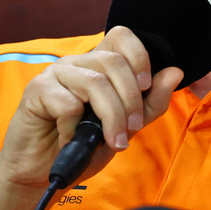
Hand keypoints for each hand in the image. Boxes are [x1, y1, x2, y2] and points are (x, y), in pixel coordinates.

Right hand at [0, 26, 183, 188]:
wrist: (44, 174)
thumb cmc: (85, 146)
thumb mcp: (127, 126)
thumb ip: (152, 102)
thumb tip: (175, 72)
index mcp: (99, 64)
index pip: (122, 35)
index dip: (139, 56)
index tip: (145, 87)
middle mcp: (77, 62)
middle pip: (114, 62)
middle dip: (131, 99)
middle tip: (132, 129)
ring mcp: (55, 73)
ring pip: (95, 83)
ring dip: (111, 116)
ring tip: (113, 141)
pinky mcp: (35, 90)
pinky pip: (68, 103)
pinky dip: (76, 127)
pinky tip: (71, 139)